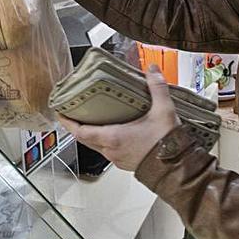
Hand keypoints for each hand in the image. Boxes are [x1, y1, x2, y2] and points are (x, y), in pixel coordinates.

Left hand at [57, 65, 181, 171]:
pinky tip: (113, 130)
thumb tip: (152, 70)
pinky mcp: (125, 163)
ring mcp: (117, 158)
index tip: (61, 112)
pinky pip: (108, 151)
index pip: (80, 131)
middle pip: (85, 138)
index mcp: (113, 137)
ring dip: (91, 133)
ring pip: (96, 145)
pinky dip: (104, 140)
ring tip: (93, 118)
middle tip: (75, 111)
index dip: (67, 122)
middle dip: (77, 125)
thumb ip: (157, 87)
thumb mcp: (163, 110)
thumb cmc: (167, 144)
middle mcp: (111, 150)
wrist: (177, 168)